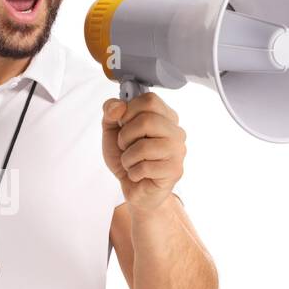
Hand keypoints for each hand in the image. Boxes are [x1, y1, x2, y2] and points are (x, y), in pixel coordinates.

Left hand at [101, 93, 186, 211]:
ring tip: (131, 162)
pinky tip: (138, 175)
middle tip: (125, 147)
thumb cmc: (128, 158)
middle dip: (125, 136)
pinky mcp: (175, 170)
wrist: (134, 189)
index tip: (123, 125)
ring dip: (128, 157)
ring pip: (145, 146)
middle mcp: (176, 131)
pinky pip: (146, 167)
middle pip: (147, 120)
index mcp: (165, 117)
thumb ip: (110, 113)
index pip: (149, 100)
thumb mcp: (112, 132)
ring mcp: (178, 150)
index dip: (129, 111)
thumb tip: (118, 106)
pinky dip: (133, 172)